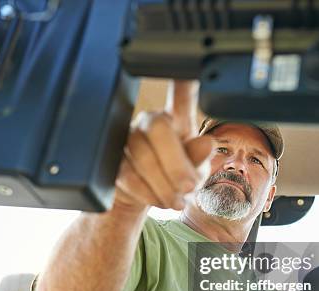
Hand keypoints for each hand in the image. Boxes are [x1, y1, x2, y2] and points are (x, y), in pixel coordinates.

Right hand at [113, 80, 214, 211]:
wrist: (146, 199)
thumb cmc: (175, 177)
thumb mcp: (195, 171)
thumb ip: (200, 158)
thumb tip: (206, 144)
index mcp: (176, 119)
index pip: (181, 94)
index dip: (184, 79)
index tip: (190, 60)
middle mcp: (150, 122)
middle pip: (158, 128)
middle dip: (176, 163)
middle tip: (188, 187)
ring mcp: (127, 138)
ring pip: (142, 155)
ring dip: (164, 185)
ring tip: (176, 201)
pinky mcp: (112, 160)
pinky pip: (128, 174)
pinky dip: (147, 192)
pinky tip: (158, 200)